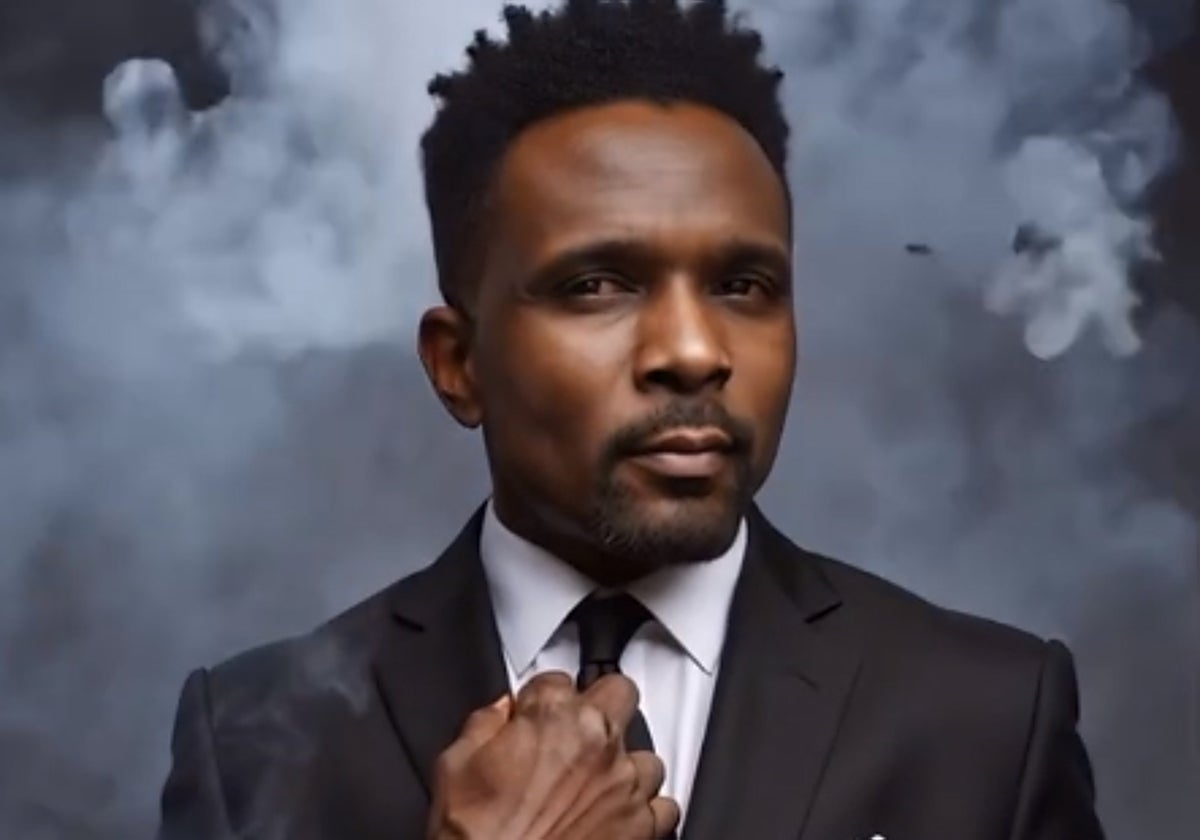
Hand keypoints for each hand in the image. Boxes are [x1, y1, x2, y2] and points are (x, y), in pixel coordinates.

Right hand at [426, 671, 679, 839]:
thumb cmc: (478, 836)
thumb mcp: (455, 765)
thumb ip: (483, 723)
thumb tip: (499, 712)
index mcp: (553, 717)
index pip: (558, 680)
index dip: (541, 700)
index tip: (533, 718)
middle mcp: (598, 742)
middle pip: (619, 692)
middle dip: (599, 705)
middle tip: (577, 732)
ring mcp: (625, 784)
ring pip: (646, 754)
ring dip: (624, 764)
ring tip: (597, 785)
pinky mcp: (642, 826)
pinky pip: (664, 806)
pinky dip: (646, 809)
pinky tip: (621, 816)